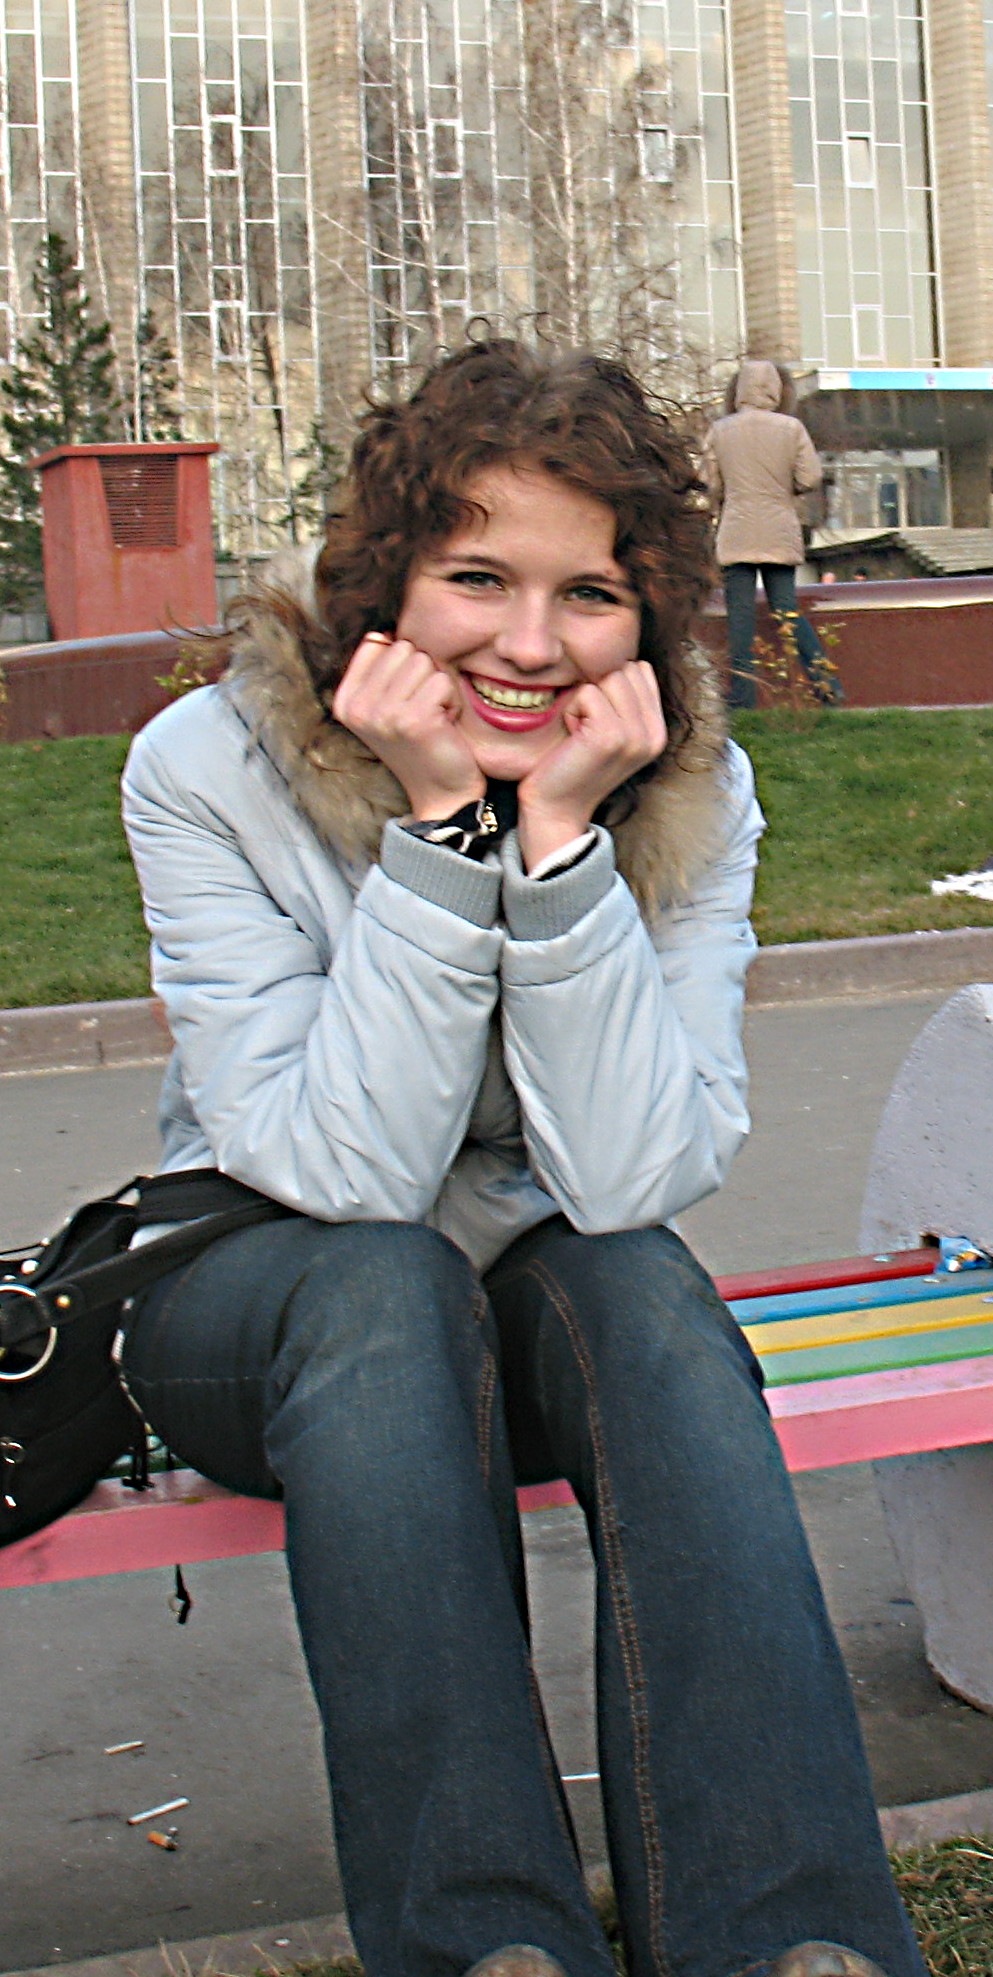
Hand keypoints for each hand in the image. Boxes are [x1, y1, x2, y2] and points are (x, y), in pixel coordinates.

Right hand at [332, 634, 484, 818]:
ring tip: (433, 715)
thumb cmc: (419, 742)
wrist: (440, 792)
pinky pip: (442, 681)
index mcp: (345, 700)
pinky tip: (443, 724)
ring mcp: (382, 714)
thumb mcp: (386, 705)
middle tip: (422, 707)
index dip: (401, 662)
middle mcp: (358, 707)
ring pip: (424, 661)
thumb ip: (380, 669)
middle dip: (421, 673)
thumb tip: (386, 631)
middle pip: (402, 647)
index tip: (403, 696)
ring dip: (438, 687)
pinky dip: (451, 701)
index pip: (375, 641)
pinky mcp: (412, 719)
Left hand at [516, 661, 665, 869]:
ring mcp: (636, 735)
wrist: (556, 809)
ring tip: (580, 732)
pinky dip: (572, 710)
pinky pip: (588, 692)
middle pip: (625, 669)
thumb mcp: (610, 731)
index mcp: (658, 731)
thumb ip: (624, 699)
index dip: (609, 684)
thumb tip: (622, 658)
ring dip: (584, 700)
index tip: (597, 720)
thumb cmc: (572, 764)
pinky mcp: (612, 736)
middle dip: (597, 690)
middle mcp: (654, 734)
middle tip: (586, 728)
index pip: (640, 669)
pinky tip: (572, 737)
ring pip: (609, 677)